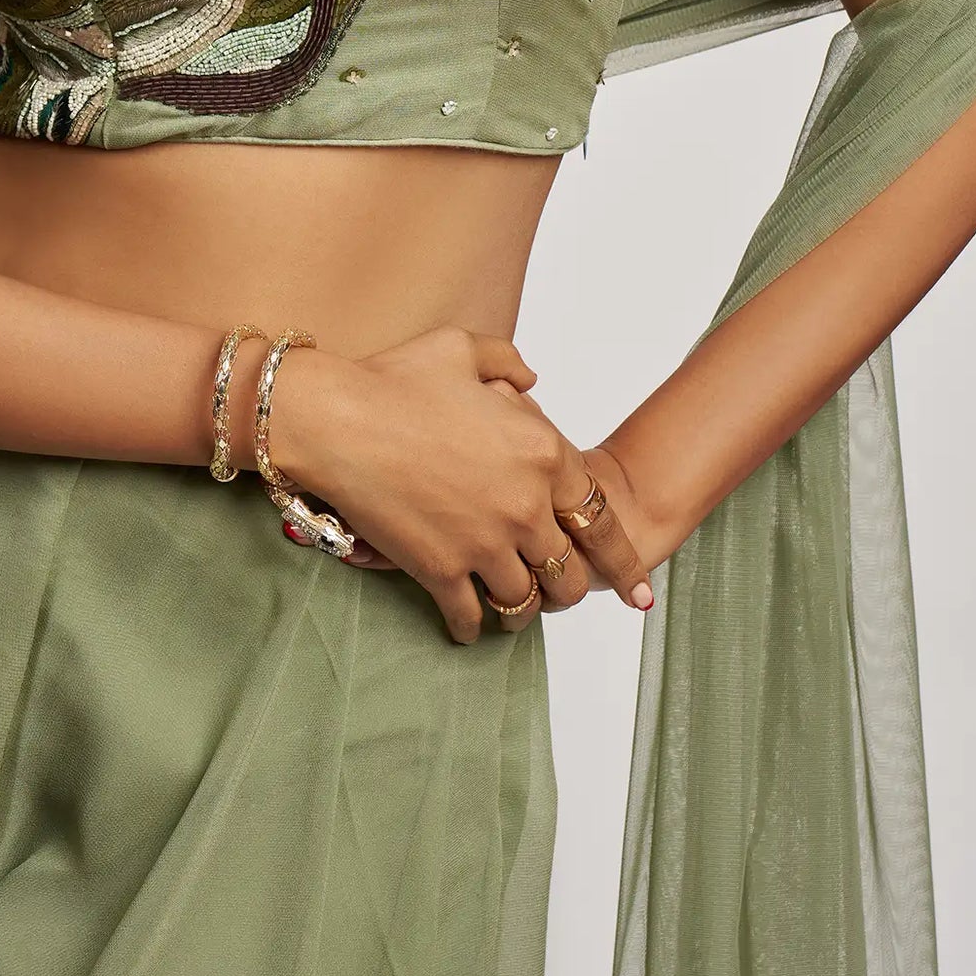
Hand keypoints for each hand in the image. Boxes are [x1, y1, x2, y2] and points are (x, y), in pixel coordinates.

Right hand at [262, 329, 653, 645]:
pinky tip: (466, 627)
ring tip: (515, 612)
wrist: (335, 419)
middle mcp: (525, 505)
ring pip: (524, 601)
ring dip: (524, 612)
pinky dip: (470, 626)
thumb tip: (532, 381)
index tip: (640, 592)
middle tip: (561, 594)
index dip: (625, 561)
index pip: (601, 519)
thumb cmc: (393, 379)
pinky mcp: (440, 569)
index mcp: (542, 452)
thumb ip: (509, 364)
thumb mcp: (463, 348)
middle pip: (569, 572)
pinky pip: (469, 614)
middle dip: (570, 589)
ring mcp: (484, 542)